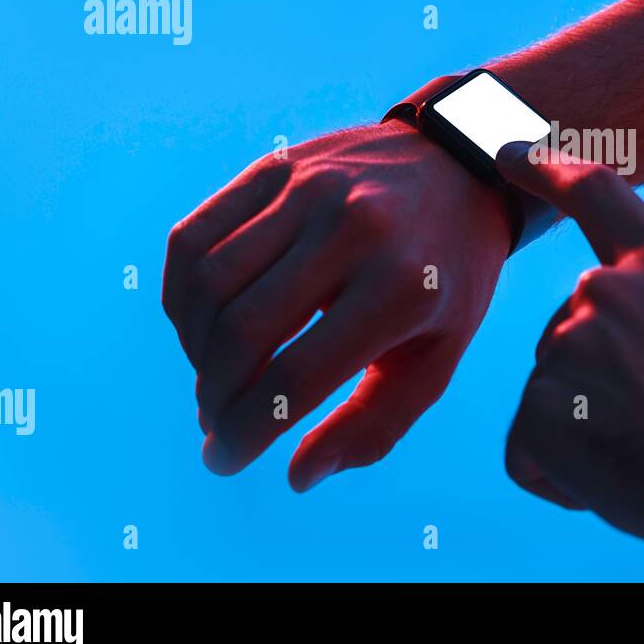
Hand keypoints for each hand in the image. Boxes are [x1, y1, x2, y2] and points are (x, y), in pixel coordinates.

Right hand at [162, 121, 513, 490]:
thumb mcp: (439, 356)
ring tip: (215, 376)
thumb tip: (298, 476)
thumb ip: (375, 424)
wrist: (461, 170)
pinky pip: (194, 236)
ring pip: (207, 283)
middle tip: (218, 422)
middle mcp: (352, 231)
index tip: (223, 460)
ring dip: (192, 348)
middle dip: (215, 396)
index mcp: (402, 288)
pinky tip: (202, 322)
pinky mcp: (276, 167)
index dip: (246, 432)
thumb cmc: (448, 279)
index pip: (295, 377)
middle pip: (240, 332)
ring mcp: (309, 190)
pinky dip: (181, 292)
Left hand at [497, 142, 643, 555]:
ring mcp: (566, 346)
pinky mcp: (538, 411)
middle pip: (567, 333)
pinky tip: (619, 483)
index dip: (544, 168)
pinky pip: (530, 455)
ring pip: (552, 400)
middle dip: (596, 382)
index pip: (592, 192)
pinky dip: (561, 479)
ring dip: (587, 436)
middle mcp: (605, 289)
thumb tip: (617, 354)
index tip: (505, 150)